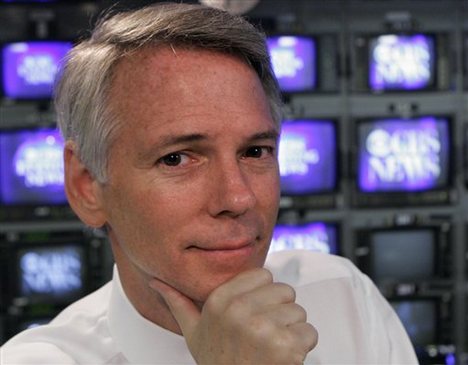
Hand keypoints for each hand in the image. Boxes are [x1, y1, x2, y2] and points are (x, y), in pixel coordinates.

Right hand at [149, 268, 317, 364]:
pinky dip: (302, 347)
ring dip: (291, 330)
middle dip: (279, 312)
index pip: (264, 275)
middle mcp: (239, 311)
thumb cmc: (218, 362)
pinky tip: (283, 358)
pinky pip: (309, 332)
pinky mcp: (286, 346)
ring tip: (271, 347)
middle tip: (264, 334)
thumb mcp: (193, 332)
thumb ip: (178, 303)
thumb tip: (156, 281)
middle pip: (284, 291)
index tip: (254, 313)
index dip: (263, 295)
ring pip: (298, 312)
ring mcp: (263, 329)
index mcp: (220, 301)